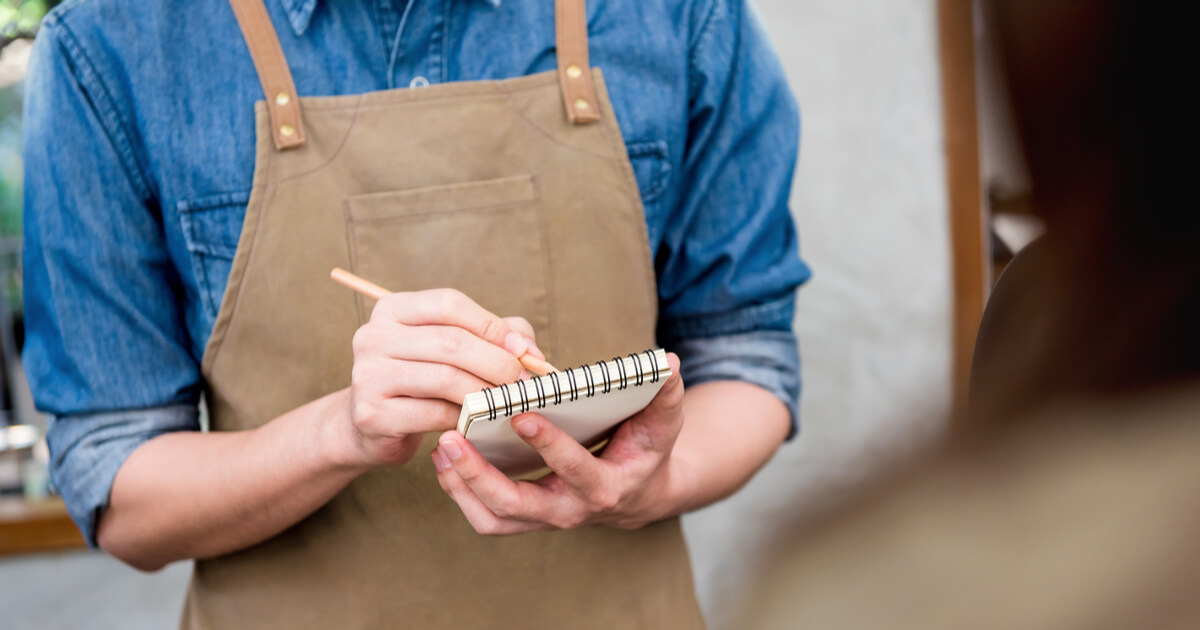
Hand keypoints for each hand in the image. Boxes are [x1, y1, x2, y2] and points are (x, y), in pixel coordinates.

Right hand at [340, 288, 541, 468]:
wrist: (373, 427)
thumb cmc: (423, 381)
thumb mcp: (454, 349)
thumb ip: (494, 338)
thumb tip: (530, 351)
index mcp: (392, 308)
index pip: (449, 304)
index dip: (492, 326)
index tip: (522, 350)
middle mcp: (373, 336)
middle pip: (451, 341)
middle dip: (497, 362)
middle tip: (522, 382)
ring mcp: (368, 375)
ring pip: (445, 377)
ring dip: (486, 392)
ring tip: (507, 402)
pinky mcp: (372, 414)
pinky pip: (434, 413)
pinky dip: (464, 418)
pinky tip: (477, 421)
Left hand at [431, 353, 689, 533]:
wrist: (637, 492)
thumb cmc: (645, 448)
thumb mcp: (663, 422)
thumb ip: (665, 393)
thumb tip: (667, 362)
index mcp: (605, 486)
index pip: (573, 469)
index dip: (548, 444)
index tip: (520, 415)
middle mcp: (571, 511)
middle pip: (516, 505)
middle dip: (479, 475)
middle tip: (451, 439)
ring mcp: (543, 519)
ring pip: (492, 517)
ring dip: (461, 485)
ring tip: (441, 448)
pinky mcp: (524, 519)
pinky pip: (485, 517)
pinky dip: (459, 491)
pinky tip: (444, 459)